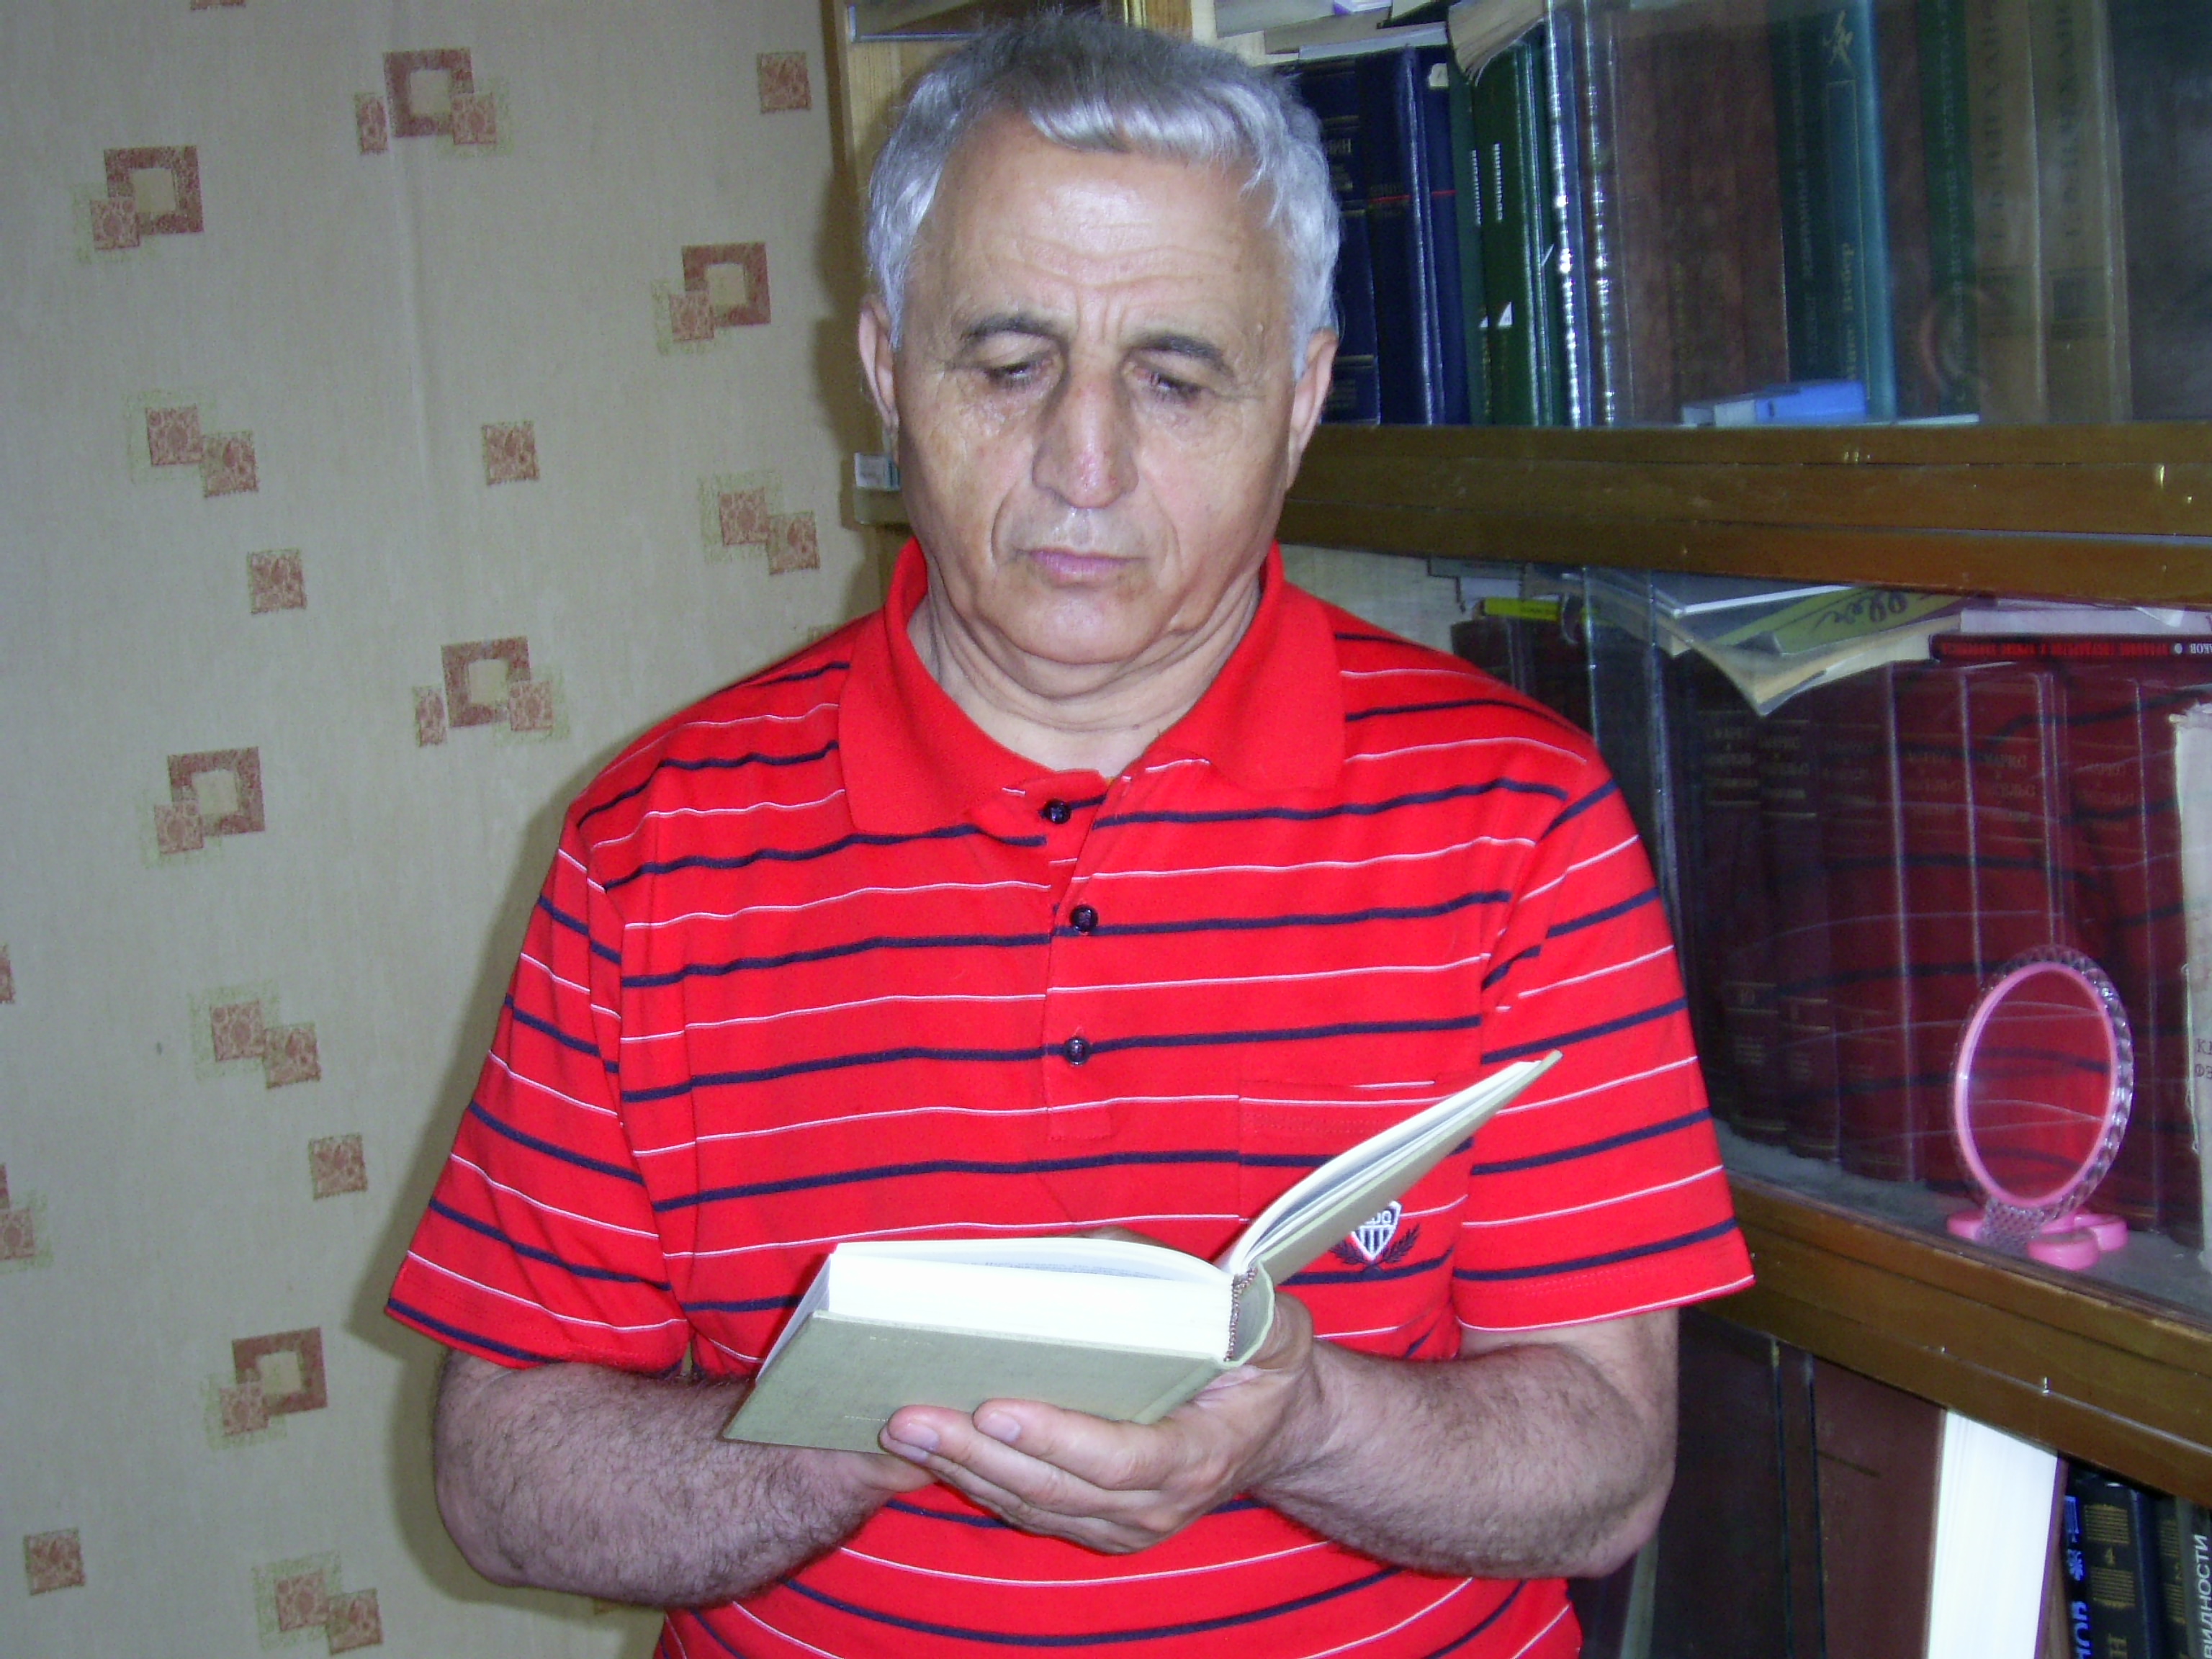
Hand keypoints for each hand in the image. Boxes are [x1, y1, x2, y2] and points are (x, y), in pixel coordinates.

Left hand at [878, 1292, 1324, 1552]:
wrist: (1281, 1433)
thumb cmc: (1268, 1369)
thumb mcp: (1278, 1328)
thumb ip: (1236, 1303)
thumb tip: (1133, 1259)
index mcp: (1197, 1457)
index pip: (1118, 1459)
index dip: (1054, 1437)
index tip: (995, 1406)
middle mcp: (1157, 1506)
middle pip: (1054, 1489)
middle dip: (977, 1453)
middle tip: (910, 1414)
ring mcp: (1126, 1526)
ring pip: (1032, 1505)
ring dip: (963, 1469)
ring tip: (902, 1425)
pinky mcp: (1100, 1527)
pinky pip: (1030, 1510)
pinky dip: (978, 1480)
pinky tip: (933, 1447)